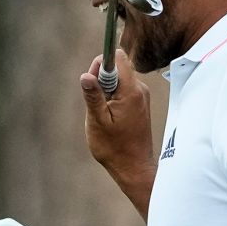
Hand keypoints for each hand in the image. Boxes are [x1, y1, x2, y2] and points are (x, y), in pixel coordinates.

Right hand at [80, 50, 156, 217]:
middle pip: (117, 67)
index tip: (92, 82)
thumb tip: (86, 75)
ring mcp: (140, 96)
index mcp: (131, 91)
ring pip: (118, 79)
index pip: (117, 58)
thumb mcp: (98, 121)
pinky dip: (111, 98)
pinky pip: (122, 89)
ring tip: (103, 113)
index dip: (100, 64)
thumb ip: (93, 96)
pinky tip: (109, 116)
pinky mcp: (139, 102)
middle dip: (100, 79)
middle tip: (95, 103)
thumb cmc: (115, 148)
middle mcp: (139, 89)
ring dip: (105, 90)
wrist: (134, 167)